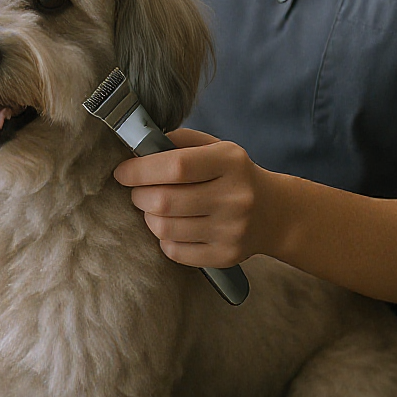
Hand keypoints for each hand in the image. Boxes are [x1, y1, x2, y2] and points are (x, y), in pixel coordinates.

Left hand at [113, 129, 274, 268]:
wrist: (274, 212)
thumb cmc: (234, 174)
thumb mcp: (216, 147)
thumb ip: (180, 141)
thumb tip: (141, 146)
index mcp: (230, 162)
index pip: (176, 166)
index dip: (141, 170)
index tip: (122, 172)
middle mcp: (234, 197)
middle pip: (165, 200)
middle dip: (139, 195)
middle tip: (137, 190)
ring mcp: (231, 230)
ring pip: (165, 228)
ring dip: (148, 216)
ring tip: (153, 207)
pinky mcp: (225, 256)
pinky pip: (175, 251)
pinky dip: (163, 238)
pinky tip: (171, 226)